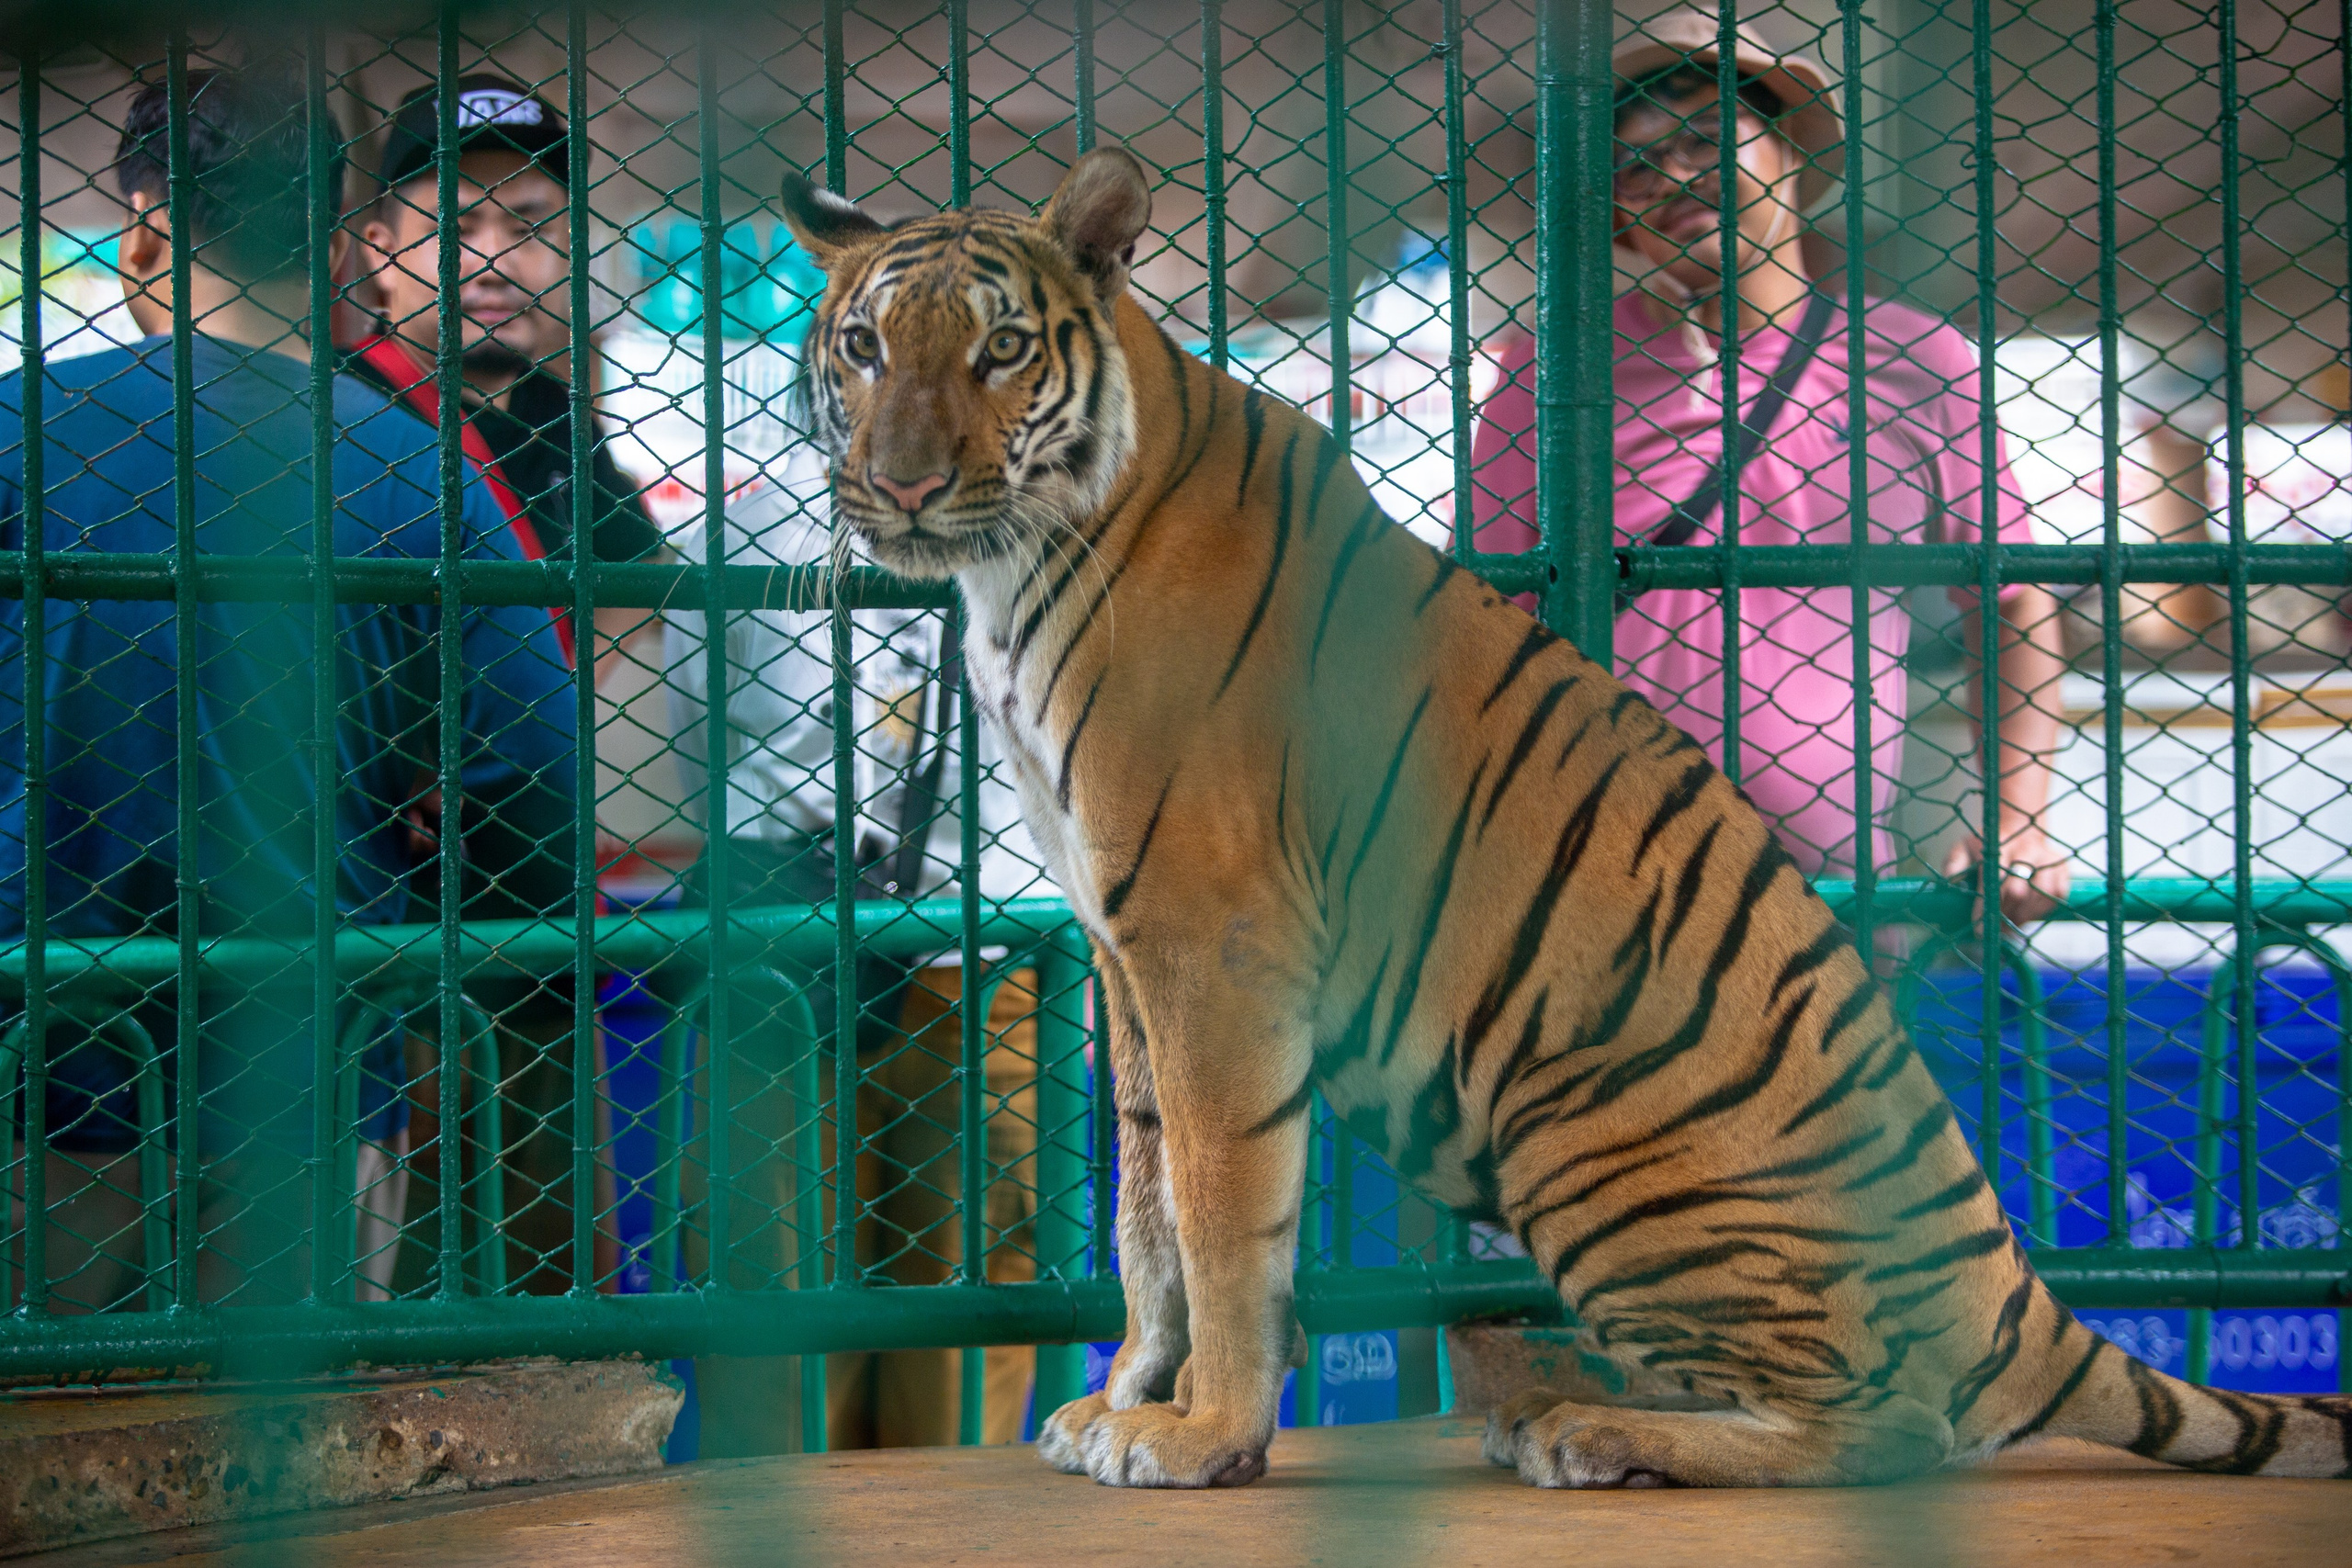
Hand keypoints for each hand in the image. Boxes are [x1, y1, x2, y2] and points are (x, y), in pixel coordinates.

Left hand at [1942, 820, 2070, 925]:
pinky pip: (2058, 894)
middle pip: (2018, 890)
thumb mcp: (1963, 848)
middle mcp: (2025, 849)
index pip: (1993, 879)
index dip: (1986, 906)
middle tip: (1996, 931)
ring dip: (2024, 916)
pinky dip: (2043, 910)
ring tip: (2011, 926)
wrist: (2020, 827)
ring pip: (2041, 895)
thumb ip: (1954, 863)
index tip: (1979, 927)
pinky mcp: (2062, 866)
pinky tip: (2028, 914)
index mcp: (1998, 844)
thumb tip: (1951, 880)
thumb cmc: (1987, 845)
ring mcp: (2047, 857)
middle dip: (2005, 915)